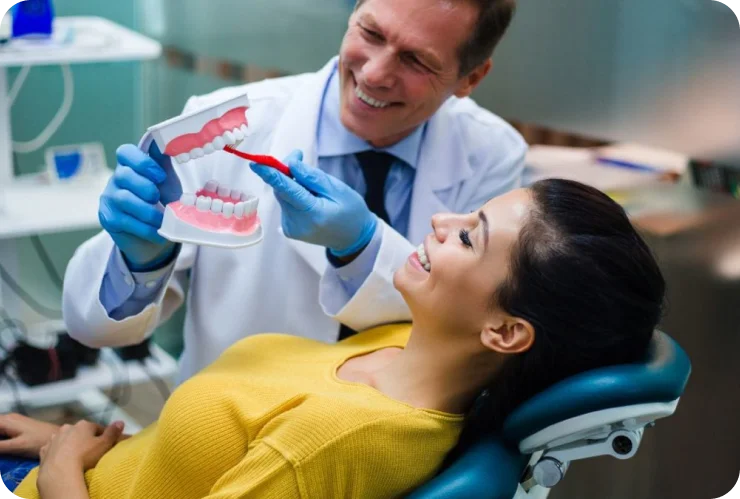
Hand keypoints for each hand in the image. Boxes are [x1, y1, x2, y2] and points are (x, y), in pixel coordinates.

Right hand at [0, 413, 59, 457]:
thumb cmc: (40, 441)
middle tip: (1, 447)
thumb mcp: (17, 445)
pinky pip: (2, 430)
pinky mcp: (18, 428)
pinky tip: (3, 444)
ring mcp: (14, 422)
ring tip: (3, 446)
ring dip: (0, 436)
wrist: (59, 437)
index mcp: (7, 421)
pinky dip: (1, 436)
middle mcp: (9, 418)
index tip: (0, 444)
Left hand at [39, 421, 123, 476]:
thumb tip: (121, 421)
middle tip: (89, 452)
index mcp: (84, 425)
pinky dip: (57, 453)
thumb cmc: (85, 456)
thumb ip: (113, 432)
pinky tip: (61, 460)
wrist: (59, 471)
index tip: (104, 445)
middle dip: (84, 439)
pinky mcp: (44, 450)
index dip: (102, 436)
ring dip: (69, 445)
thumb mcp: (104, 444)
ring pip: (65, 439)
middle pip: (79, 432)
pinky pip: (53, 449)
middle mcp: (68, 427)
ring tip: (74, 457)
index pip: (97, 428)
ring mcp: (54, 438)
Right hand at [98, 141, 180, 270]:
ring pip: (124, 199)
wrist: (157, 233)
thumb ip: (171, 164)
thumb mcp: (171, 182)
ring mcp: (110, 198)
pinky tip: (159, 233)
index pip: (125, 152)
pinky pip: (125, 221)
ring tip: (163, 220)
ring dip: (148, 211)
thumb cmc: (165, 201)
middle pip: (123, 174)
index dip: (142, 162)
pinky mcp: (109, 218)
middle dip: (146, 188)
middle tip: (159, 199)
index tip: (161, 176)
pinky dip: (146, 229)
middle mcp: (117, 178)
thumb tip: (181, 145)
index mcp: (132, 165)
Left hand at [250, 150, 376, 256]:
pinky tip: (309, 199)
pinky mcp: (289, 229)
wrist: (353, 238)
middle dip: (286, 172)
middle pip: (282, 190)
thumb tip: (291, 164)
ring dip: (291, 184)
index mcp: (313, 214)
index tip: (256, 163)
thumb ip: (313, 177)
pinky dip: (293, 196)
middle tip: (298, 157)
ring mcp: (292, 229)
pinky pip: (286, 204)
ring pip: (282, 196)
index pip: (287, 190)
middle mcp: (298, 223)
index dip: (270, 174)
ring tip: (313, 186)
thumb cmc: (351, 211)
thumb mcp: (338, 189)